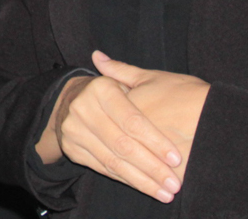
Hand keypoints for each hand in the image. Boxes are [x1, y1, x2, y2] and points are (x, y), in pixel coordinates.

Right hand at [38, 51, 187, 202]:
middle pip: (123, 145)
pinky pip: (103, 168)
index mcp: (99, 89)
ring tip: (166, 192)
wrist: (71, 103)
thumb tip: (99, 55)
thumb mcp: (121, 80)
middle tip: (175, 183)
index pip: (132, 121)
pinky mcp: (71, 149)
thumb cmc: (109, 93)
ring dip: (142, 180)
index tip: (176, 158)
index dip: (155, 141)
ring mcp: (73, 130)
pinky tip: (146, 187)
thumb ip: (124, 71)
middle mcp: (81, 108)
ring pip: (113, 161)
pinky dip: (127, 180)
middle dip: (153, 167)